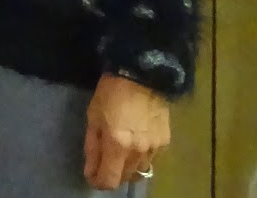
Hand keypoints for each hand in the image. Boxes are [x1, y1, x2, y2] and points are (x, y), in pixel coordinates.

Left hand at [84, 74, 169, 189]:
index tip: (91, 175)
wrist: (142, 75)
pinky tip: (134, 142)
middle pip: (125, 178)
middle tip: (103, 161)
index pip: (109, 179)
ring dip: (127, 167)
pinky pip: (150, 159)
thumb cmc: (110, 93)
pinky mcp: (165, 142)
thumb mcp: (93, 117)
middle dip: (112, 173)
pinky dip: (140, 156)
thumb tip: (91, 171)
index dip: (98, 181)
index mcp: (117, 144)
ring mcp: (154, 148)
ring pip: (139, 171)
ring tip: (119, 151)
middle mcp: (138, 151)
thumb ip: (92, 147)